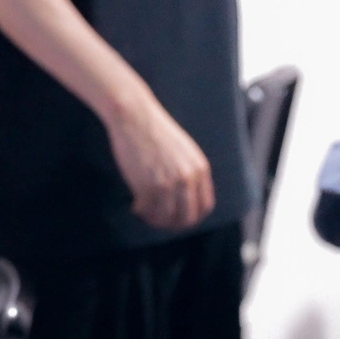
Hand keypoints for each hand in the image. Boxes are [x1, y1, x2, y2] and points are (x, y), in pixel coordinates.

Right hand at [104, 91, 214, 229]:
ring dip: (155, 220)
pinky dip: (141, 211)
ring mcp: (168, 183)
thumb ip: (191, 172)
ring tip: (145, 213)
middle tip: (160, 221)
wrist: (135, 115)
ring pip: (166, 217)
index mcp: (200, 169)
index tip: (180, 218)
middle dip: (174, 223)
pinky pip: (147, 209)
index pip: (205, 206)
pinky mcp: (148, 185)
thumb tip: (188, 198)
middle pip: (187, 217)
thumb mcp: (185, 150)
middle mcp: (188, 179)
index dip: (193, 217)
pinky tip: (136, 205)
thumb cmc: (156, 131)